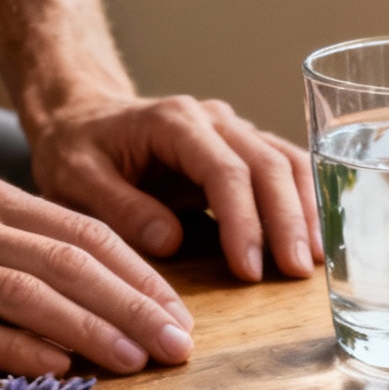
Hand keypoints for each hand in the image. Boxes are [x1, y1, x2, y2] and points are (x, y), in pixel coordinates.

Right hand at [0, 174, 195, 376]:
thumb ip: (10, 245)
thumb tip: (84, 291)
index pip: (86, 233)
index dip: (141, 274)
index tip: (180, 313)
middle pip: (72, 262)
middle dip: (135, 306)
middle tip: (180, 344)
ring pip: (29, 293)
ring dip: (92, 328)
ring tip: (137, 360)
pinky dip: (17, 348)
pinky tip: (57, 368)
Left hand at [29, 96, 320, 281]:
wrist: (81, 117)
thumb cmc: (75, 148)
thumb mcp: (74, 178)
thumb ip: (119, 207)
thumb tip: (172, 242)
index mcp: (173, 121)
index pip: (224, 170)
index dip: (243, 221)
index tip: (248, 270)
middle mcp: (212, 119)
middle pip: (267, 163)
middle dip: (287, 220)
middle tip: (296, 273)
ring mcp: (231, 130)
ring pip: (285, 161)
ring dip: (305, 210)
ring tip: (314, 261)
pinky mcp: (240, 148)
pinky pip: (283, 167)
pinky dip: (304, 200)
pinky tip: (313, 238)